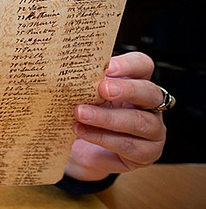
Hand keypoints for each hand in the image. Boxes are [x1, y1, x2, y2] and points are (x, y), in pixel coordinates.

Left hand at [65, 52, 166, 180]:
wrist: (77, 150)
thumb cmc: (83, 115)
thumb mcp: (83, 96)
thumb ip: (83, 83)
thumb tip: (66, 71)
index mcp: (135, 81)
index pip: (142, 65)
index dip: (129, 65)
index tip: (107, 68)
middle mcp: (149, 104)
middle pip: (149, 92)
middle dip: (126, 90)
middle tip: (102, 89)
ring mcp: (152, 130)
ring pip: (139, 121)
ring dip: (107, 117)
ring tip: (81, 113)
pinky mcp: (145, 154)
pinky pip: (129, 146)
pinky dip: (103, 138)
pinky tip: (82, 132)